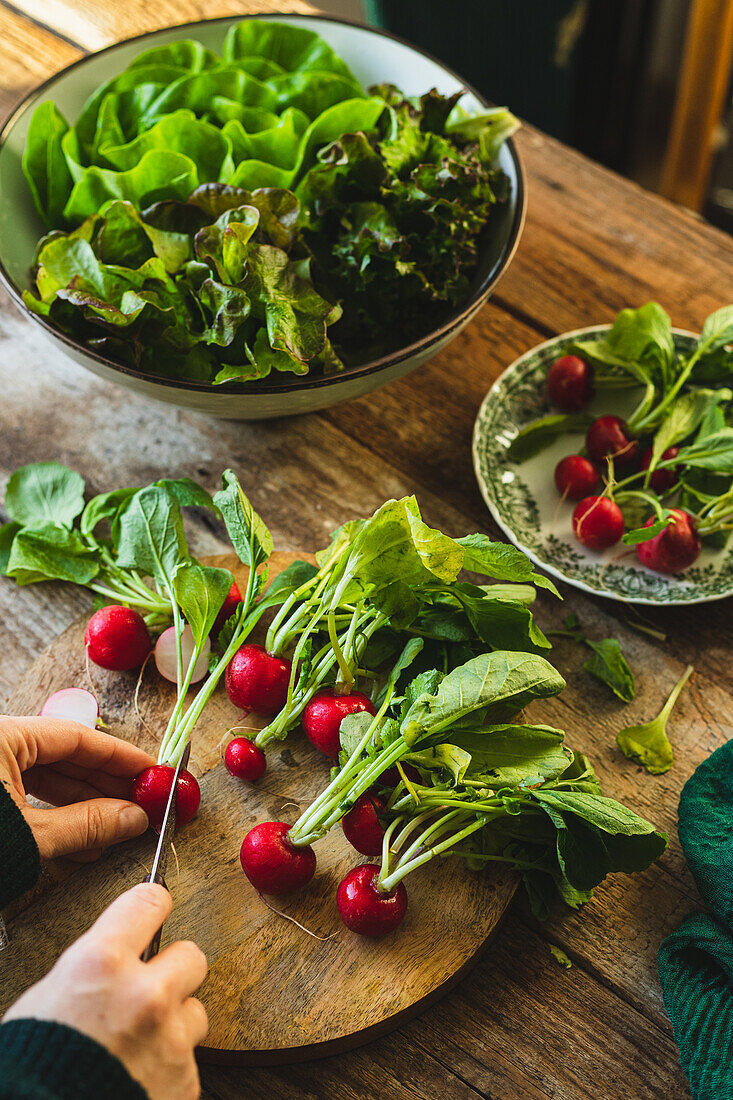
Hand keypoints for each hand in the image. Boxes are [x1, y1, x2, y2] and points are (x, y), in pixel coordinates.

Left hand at [0, 715, 153, 858]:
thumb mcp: (30, 835)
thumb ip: (84, 824)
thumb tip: (133, 818)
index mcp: (5, 736)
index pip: (76, 736)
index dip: (119, 755)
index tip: (149, 770)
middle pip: (64, 756)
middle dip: (104, 785)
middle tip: (139, 802)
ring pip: (49, 777)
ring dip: (84, 805)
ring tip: (115, 827)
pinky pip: (28, 793)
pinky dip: (56, 815)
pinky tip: (82, 840)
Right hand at [3, 883, 207, 1099]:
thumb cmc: (35, 1064)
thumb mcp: (49, 997)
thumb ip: (94, 969)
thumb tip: (116, 957)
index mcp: (101, 964)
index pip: (148, 903)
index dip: (153, 902)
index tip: (157, 904)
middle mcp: (143, 995)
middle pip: (192, 956)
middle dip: (173, 969)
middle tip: (153, 985)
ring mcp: (169, 1039)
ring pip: (195, 1012)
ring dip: (174, 1024)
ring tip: (143, 1041)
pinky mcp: (184, 1079)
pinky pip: (188, 1060)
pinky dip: (169, 1067)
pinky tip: (141, 1074)